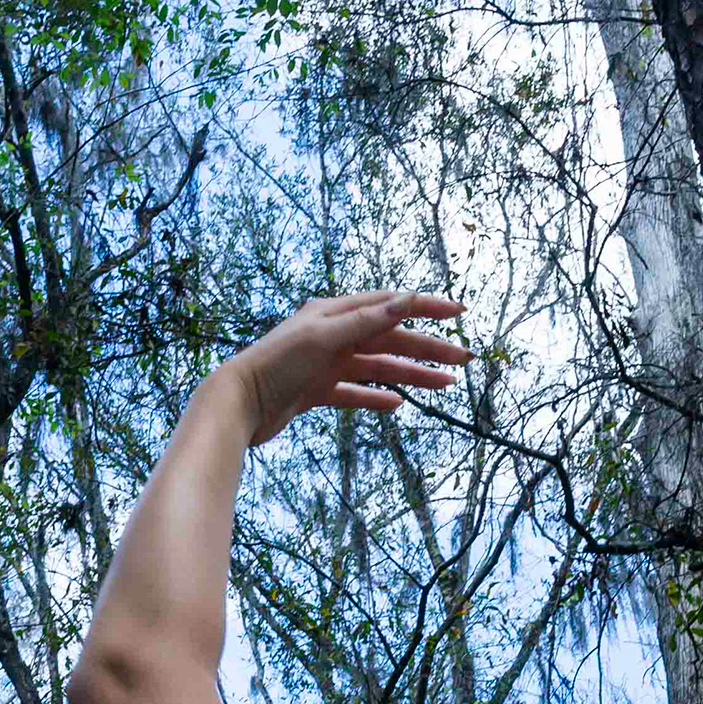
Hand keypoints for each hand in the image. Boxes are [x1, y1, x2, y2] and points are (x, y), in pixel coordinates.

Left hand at [224, 292, 470, 447]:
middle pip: (389, 338)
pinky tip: (398, 404)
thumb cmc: (276, 364)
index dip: (425, 308)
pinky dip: (375, 397)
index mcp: (333, 313)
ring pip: (377, 366)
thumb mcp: (323, 338)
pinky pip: (354, 392)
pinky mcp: (315, 391)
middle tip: (463, 361)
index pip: (389, 305)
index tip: (458, 313)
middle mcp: (331, 334)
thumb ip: (366, 321)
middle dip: (427, 348)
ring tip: (444, 386)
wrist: (239, 403)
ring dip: (410, 374)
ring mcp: (324, 363)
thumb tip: (406, 300)